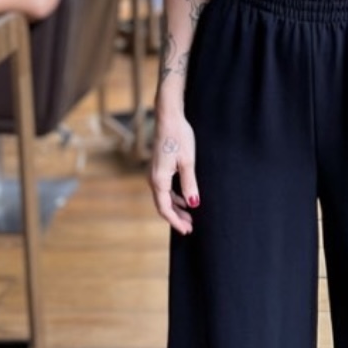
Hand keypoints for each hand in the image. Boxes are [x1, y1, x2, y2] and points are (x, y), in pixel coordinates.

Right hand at [149, 108, 198, 234]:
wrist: (168, 117)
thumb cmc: (179, 137)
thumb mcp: (188, 162)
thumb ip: (190, 185)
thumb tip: (193, 205)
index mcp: (159, 179)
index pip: (165, 208)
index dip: (176, 221)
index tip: (187, 230)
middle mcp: (153, 178)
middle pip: (163, 205)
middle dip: (176, 217)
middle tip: (190, 228)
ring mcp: (154, 172)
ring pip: (164, 197)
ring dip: (176, 208)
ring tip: (189, 217)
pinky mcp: (159, 167)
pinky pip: (164, 188)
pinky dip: (174, 197)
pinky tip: (185, 199)